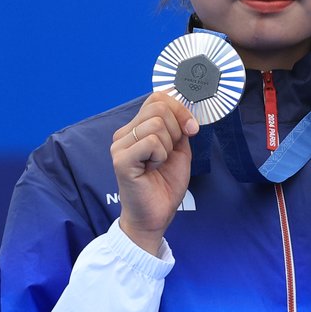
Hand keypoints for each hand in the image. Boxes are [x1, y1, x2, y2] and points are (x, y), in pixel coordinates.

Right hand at [111, 92, 198, 254]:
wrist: (157, 213)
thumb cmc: (165, 183)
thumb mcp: (179, 149)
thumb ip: (180, 128)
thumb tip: (185, 111)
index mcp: (138, 128)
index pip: (158, 98)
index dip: (180, 109)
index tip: (191, 129)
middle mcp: (125, 134)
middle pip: (159, 107)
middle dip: (177, 128)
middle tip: (171, 151)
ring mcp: (120, 146)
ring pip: (156, 124)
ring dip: (168, 146)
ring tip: (159, 163)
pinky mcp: (121, 160)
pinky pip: (151, 142)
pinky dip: (161, 155)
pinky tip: (153, 168)